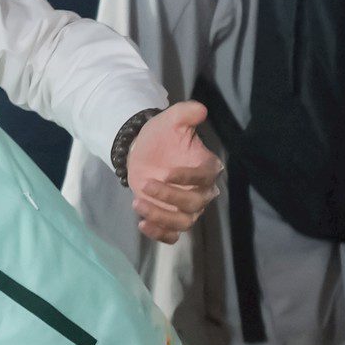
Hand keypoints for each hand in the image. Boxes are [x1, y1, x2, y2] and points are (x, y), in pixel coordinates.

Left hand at [127, 101, 221, 244]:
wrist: (142, 151)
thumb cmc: (161, 136)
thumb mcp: (171, 120)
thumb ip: (186, 113)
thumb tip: (200, 109)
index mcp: (206, 168)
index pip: (206, 178)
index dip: (189, 179)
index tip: (167, 173)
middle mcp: (201, 191)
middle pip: (195, 204)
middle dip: (170, 197)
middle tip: (146, 184)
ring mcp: (185, 207)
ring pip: (184, 222)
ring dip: (162, 217)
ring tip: (137, 203)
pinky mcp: (169, 216)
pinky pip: (172, 235)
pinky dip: (160, 234)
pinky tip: (142, 224)